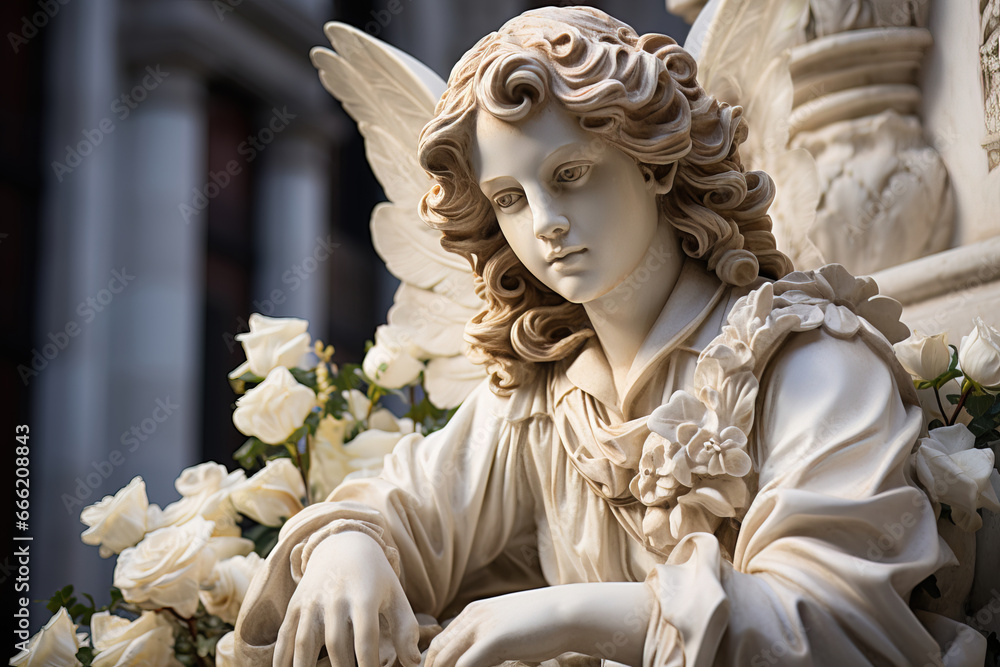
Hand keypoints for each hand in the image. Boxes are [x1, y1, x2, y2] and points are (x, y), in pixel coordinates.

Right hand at [273, 531, 420, 666]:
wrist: (343, 544)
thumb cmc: (376, 578)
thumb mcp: (395, 596)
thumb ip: (407, 629)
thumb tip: (412, 662)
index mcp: (364, 595)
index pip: (366, 638)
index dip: (369, 664)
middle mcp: (335, 597)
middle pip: (336, 642)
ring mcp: (312, 600)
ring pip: (306, 640)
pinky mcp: (295, 604)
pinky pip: (285, 634)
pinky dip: (282, 657)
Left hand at [424, 582, 650, 666]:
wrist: (568, 613)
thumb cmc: (543, 624)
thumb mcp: (508, 627)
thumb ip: (490, 640)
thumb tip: (481, 656)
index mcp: (473, 612)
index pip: (441, 642)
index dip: (433, 664)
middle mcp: (472, 616)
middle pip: (438, 652)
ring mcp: (481, 626)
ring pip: (446, 660)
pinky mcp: (492, 639)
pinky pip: (464, 666)